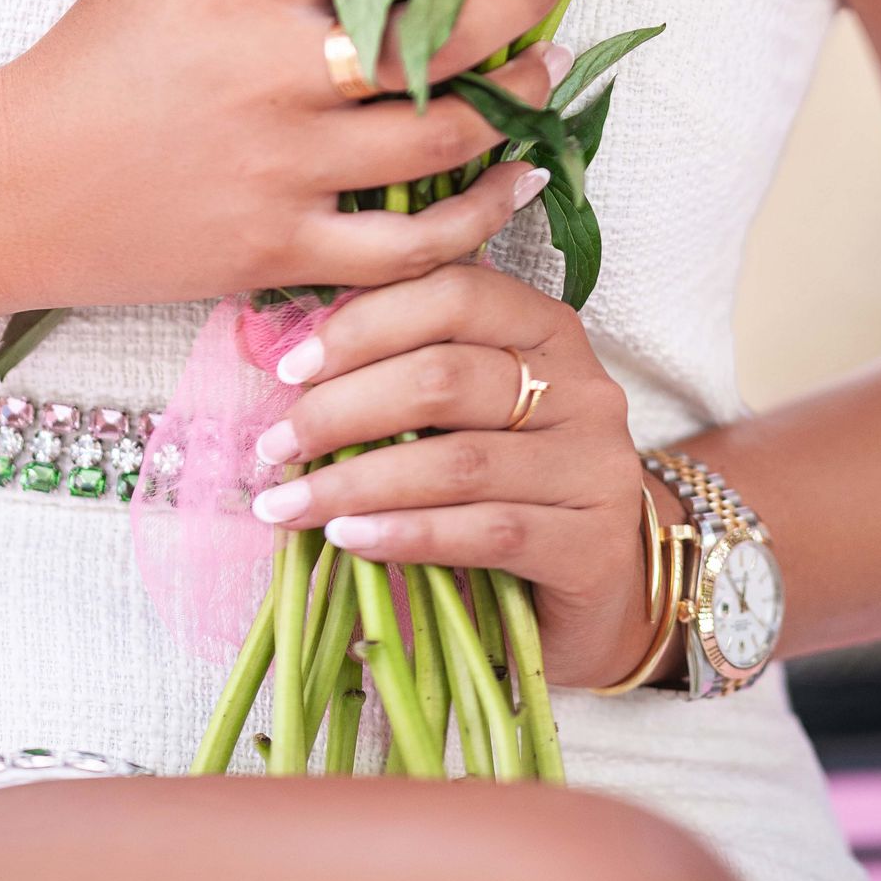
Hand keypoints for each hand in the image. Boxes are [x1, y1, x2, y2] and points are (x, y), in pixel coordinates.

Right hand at [0, 0, 580, 319]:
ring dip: (518, 97)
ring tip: (551, 65)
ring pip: (442, 136)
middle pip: (433, 36)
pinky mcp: (279, 251)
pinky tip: (513, 177)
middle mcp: (271, 77)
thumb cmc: (83, 67)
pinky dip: (478, 213)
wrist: (4, 195)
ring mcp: (280, 171)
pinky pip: (409, 245)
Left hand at [244, 260, 659, 690]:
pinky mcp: (592, 544)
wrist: (604, 587)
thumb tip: (292, 363)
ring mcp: (595, 466)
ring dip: (357, 482)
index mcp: (548, 330)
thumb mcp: (470, 415)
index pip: (455, 293)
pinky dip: (406, 535)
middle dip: (344, 409)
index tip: (291, 369)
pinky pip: (484, 532)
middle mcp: (583, 387)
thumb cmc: (515, 485)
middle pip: (446, 376)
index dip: (366, 323)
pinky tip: (351, 540)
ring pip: (458, 460)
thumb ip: (410, 374)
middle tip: (275, 445)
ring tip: (289, 504)